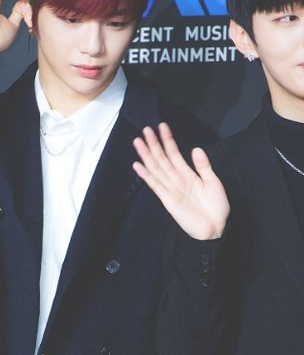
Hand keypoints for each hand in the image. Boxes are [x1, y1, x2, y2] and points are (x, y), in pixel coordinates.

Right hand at [133, 122, 229, 239]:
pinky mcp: (167, 199)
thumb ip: (203, 166)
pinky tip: (138, 166)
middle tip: (145, 129)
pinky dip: (146, 175)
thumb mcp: (214, 182)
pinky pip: (155, 185)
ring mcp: (171, 189)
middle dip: (154, 144)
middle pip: (162, 158)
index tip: (162, 126)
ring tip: (138, 142)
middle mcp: (176, 179)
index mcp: (188, 174)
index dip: (168, 140)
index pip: (174, 153)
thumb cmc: (217, 207)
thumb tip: (195, 149)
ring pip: (156, 168)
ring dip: (146, 155)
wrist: (216, 228)